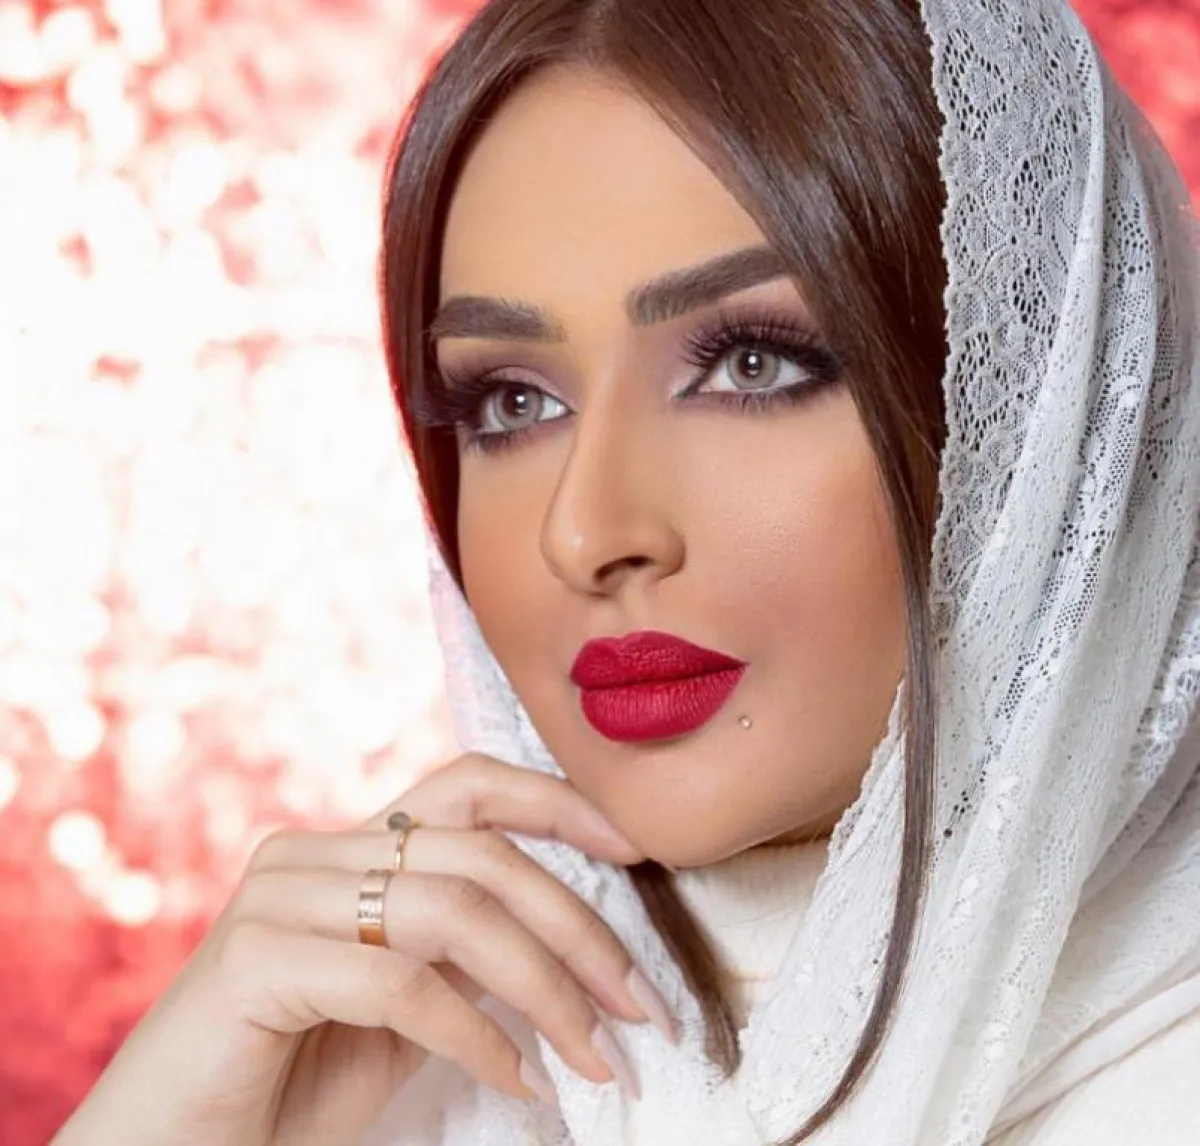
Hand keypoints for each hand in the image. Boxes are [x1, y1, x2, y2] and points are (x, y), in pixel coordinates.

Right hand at [52, 754, 675, 1145]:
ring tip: (595, 1059)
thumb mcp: (398, 1009)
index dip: (559, 803)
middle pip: (480, 852)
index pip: (468, 786)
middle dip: (578, 928)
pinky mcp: (256, 959)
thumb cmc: (286, 1085)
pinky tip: (519, 1082)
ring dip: (546, 989)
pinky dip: (478, 1037)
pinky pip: (402, 984)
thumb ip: (459, 957)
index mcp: (346, 848)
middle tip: (640, 1007)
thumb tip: (571, 945)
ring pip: (454, 910)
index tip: (638, 849)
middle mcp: (311, 851)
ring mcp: (279, 897)